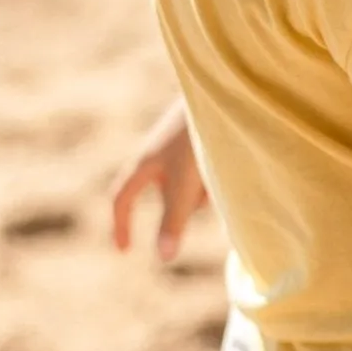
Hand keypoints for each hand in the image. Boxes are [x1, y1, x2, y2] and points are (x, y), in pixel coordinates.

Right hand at [111, 98, 207, 262]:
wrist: (222, 92)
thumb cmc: (197, 137)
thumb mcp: (184, 184)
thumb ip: (174, 221)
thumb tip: (163, 258)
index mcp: (144, 162)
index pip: (121, 198)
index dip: (121, 224)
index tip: (125, 250)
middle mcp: (157, 154)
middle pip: (167, 196)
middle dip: (186, 205)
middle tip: (207, 195)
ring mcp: (178, 146)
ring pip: (190, 186)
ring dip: (205, 190)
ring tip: (222, 169)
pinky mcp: (199, 140)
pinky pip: (205, 172)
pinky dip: (216, 176)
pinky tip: (230, 160)